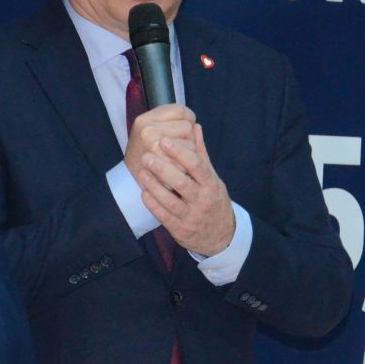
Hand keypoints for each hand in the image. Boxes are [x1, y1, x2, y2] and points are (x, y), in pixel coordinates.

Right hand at [124, 103, 196, 185]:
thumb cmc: (144, 152)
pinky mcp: (164, 165)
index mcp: (144, 120)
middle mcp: (147, 131)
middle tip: (175, 147)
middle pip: (187, 126)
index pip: (180, 110)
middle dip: (188, 137)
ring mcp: (154, 148)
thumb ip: (171, 122)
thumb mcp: (150, 130)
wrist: (131, 178)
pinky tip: (176, 167)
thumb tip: (195, 124)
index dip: (188, 119)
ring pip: (191, 143)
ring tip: (174, 157)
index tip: (183, 128)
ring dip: (189, 152)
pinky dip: (187, 165)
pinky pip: (189, 160)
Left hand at [137, 123, 235, 256]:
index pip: (196, 166)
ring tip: (142, 171)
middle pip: (181, 182)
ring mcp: (191, 217)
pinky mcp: (181, 230)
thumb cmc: (214, 201)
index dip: (180, 152)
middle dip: (163, 168)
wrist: (222, 236)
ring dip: (153, 185)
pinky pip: (164, 216)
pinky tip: (143, 192)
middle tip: (147, 156)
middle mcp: (202, 201)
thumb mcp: (213, 178)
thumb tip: (195, 127)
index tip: (164, 140)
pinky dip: (153, 204)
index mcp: (211, 185)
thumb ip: (201, 154)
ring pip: (170, 200)